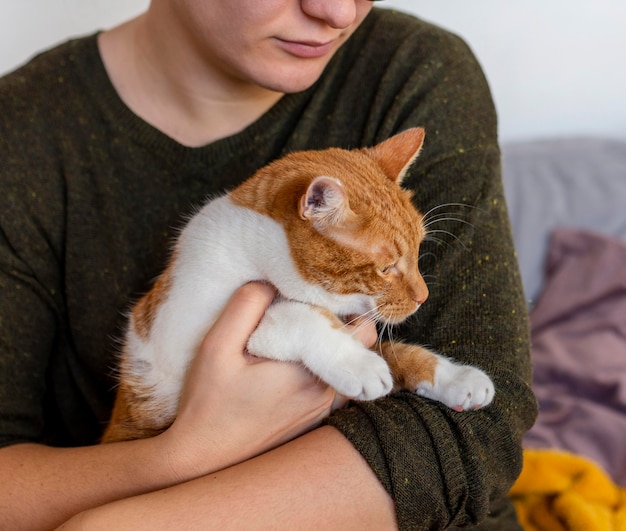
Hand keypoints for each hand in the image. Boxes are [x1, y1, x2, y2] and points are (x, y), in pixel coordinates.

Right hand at [159, 282, 340, 480]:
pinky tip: (288, 359)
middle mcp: (325, 395)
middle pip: (353, 345)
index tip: (317, 294)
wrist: (203, 457)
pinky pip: (330, 382)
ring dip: (326, 345)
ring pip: (342, 364)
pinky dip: (318, 366)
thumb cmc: (208, 404)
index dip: (345, 306)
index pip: (359, 331)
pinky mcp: (312, 419)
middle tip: (302, 309)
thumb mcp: (217, 347)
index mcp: (310, 374)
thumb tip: (271, 281)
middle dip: (335, 322)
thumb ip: (245, 307)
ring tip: (293, 332)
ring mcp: (321, 410)